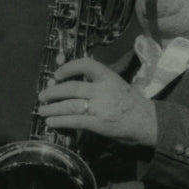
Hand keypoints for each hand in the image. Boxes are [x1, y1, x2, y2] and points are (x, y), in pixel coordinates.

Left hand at [36, 57, 157, 147]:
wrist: (147, 122)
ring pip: (70, 106)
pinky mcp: (99, 124)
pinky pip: (75, 121)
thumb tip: (67, 81)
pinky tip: (51, 122)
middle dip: (53, 92)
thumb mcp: (115, 84)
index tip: (56, 74)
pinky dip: (60, 122)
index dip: (68, 67)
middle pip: (72, 88)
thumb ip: (96, 82)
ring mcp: (102, 108)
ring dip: (52, 108)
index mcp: (109, 77)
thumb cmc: (128, 101)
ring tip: (42, 110)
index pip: (86, 64)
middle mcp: (104, 90)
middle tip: (42, 96)